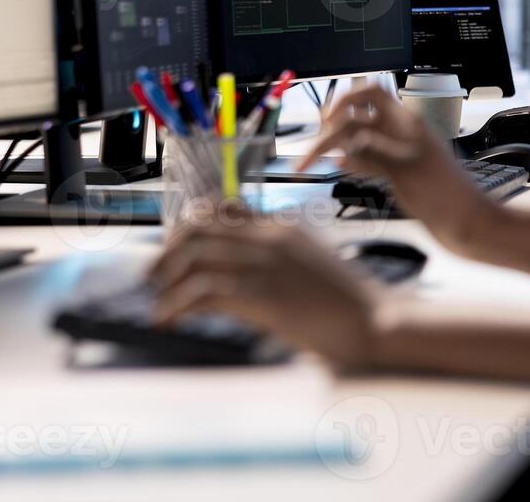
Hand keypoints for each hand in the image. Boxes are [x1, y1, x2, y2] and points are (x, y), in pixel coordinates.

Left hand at [148, 201, 383, 368]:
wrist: (378, 320)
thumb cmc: (348, 301)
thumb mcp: (311, 264)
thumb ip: (276, 259)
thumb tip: (235, 274)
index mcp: (283, 227)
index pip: (221, 209)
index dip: (187, 227)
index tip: (172, 252)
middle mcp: (271, 237)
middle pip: (198, 227)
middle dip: (166, 251)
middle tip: (152, 277)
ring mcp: (268, 264)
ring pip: (194, 255)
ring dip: (165, 279)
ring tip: (156, 301)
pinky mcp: (265, 295)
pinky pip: (203, 292)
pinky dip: (176, 306)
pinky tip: (168, 320)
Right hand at [295, 85, 492, 250]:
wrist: (468, 225)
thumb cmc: (446, 197)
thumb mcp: (405, 169)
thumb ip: (373, 151)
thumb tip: (344, 141)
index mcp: (407, 123)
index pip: (371, 94)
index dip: (345, 102)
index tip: (325, 122)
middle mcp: (402, 134)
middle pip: (358, 119)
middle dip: (331, 133)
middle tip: (308, 156)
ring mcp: (400, 153)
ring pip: (360, 140)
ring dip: (337, 148)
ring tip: (313, 163)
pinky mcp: (399, 173)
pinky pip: (369, 159)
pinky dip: (353, 161)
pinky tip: (341, 167)